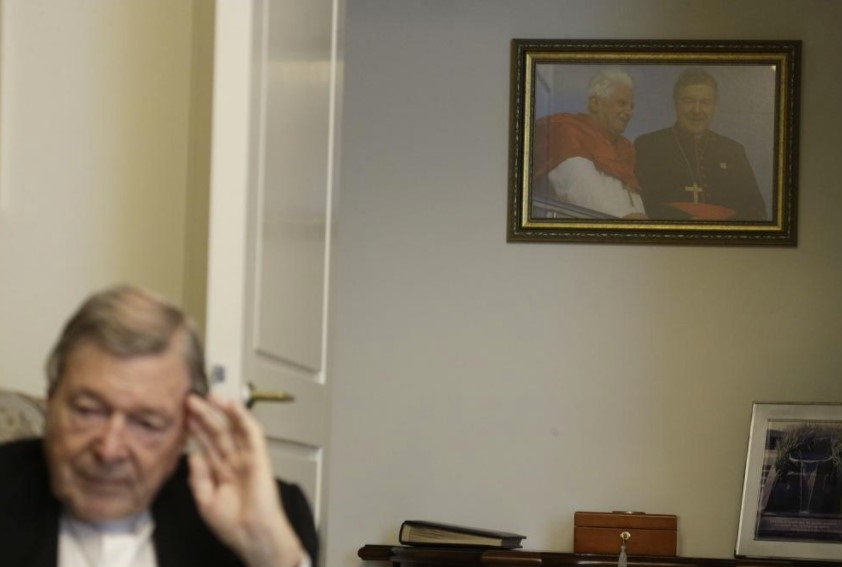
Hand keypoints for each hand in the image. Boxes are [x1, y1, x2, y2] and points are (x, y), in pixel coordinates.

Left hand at [185, 394, 304, 566]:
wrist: (253, 535)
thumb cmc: (233, 525)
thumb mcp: (205, 501)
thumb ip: (198, 478)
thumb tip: (193, 455)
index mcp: (220, 473)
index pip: (205, 445)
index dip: (194, 430)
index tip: (181, 416)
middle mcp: (233, 462)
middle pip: (216, 432)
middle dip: (202, 416)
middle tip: (188, 400)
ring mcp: (246, 457)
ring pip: (232, 428)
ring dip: (220, 411)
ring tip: (206, 396)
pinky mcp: (259, 456)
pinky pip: (251, 432)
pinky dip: (242, 417)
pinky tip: (230, 404)